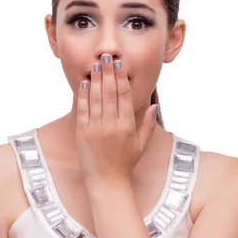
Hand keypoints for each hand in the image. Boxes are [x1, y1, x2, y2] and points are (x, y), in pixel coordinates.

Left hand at [76, 53, 157, 185]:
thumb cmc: (125, 164)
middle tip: (106, 56)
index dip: (121, 78)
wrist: (106, 182)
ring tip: (96, 64)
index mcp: (126, 126)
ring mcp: (95, 128)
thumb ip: (148, 125)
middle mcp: (111, 125)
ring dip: (96, 79)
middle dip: (108, 72)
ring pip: (96, 98)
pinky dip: (83, 95)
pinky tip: (85, 83)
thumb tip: (155, 107)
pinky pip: (82, 110)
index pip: (124, 96)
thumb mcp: (141, 145)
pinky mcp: (82, 133)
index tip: (119, 64)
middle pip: (109, 93)